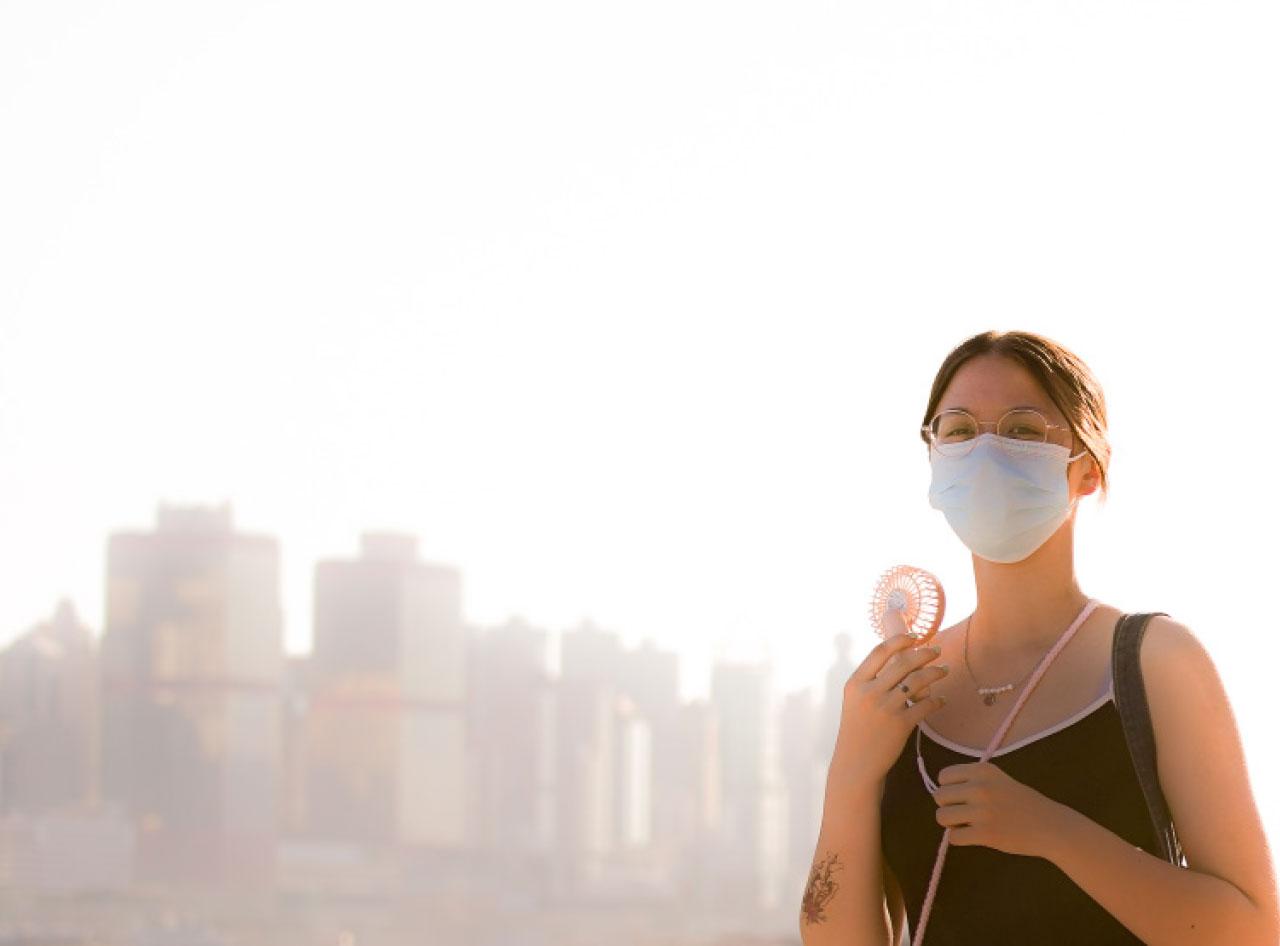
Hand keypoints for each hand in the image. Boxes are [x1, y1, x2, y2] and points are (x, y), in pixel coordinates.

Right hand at [828, 609, 949, 786]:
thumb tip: (898, 660)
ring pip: (918, 681)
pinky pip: (926, 706)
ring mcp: (885, 708)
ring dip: (935, 672)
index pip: (880, 651)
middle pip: (903, 662)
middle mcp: (869, 692)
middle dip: (925, 653)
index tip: (916, 636)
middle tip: (937, 650)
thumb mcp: (855, 701)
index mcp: (856, 683)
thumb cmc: (857, 730)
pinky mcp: (900, 725)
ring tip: (945, 670)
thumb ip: (871, 681)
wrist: (856, 763)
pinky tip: (942, 699)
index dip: (900, 640)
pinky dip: (938, 700)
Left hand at [933, 761, 1070, 858]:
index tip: (962, 797)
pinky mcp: (986, 834)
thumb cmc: (1022, 803)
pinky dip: (960, 838)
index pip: (943, 776)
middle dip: (948, 806)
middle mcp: (980, 787)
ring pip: (942, 817)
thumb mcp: (998, 780)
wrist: (1050, 826)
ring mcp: (982, 811)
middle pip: (939, 796)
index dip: (949, 788)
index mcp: (982, 770)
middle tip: (965, 813)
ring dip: (951, 824)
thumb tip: (941, 791)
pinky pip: (954, 837)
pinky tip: (974, 836)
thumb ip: (972, 781)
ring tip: (967, 825)